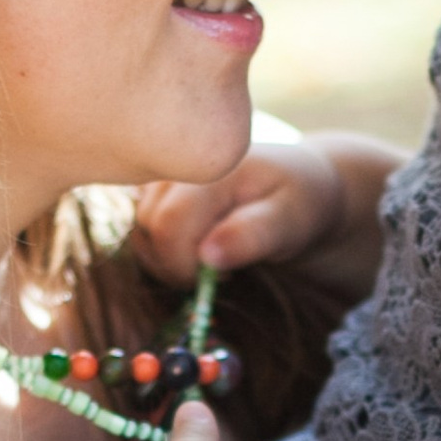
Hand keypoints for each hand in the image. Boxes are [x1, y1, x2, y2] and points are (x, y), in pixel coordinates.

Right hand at [134, 140, 348, 285]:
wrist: (299, 184)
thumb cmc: (299, 204)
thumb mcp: (290, 222)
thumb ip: (252, 236)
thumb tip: (207, 256)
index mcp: (213, 167)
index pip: (170, 225)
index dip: (186, 265)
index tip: (225, 276)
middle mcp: (180, 165)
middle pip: (148, 228)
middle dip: (177, 264)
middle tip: (221, 272)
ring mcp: (165, 176)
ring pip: (140, 230)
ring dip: (169, 259)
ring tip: (213, 259)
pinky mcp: (158, 190)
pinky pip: (142, 228)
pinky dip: (163, 250)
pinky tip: (197, 250)